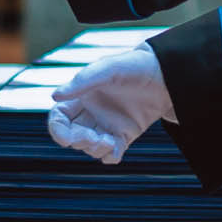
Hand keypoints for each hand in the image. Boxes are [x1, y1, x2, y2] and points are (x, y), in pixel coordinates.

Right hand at [47, 45, 174, 164]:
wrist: (166, 75)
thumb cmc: (135, 66)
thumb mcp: (108, 69)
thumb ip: (82, 82)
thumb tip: (55, 96)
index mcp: (82, 96)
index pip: (59, 117)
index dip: (57, 130)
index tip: (65, 138)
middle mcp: (91, 112)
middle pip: (72, 136)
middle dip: (78, 141)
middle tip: (93, 137)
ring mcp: (107, 125)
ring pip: (89, 147)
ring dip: (94, 149)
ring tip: (109, 140)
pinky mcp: (124, 136)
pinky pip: (110, 154)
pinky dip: (110, 156)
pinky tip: (116, 148)